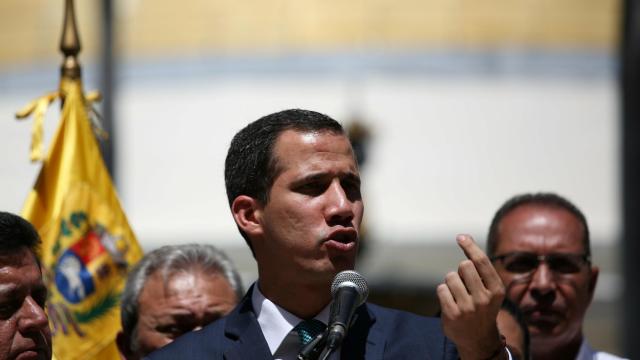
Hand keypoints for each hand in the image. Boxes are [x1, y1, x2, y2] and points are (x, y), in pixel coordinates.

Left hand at [437, 234, 505, 359]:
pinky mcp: (452, 314)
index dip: (470, 246)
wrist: (478, 340)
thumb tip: (465, 237)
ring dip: (451, 283)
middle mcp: (484, 299)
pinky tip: (451, 303)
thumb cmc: (482, 307)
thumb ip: (480, 267)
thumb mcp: (489, 289)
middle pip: (464, 266)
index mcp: (497, 290)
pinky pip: (441, 289)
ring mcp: (468, 308)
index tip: (460, 237)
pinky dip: (444, 293)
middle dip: (461, 271)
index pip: (481, 261)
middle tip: (465, 285)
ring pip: (450, 277)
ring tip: (459, 296)